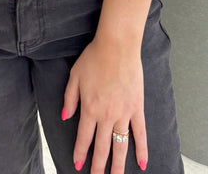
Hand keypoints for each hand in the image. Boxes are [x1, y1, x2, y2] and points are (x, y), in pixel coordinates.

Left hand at [62, 38, 146, 173]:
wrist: (117, 46)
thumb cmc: (94, 57)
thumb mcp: (74, 76)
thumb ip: (69, 98)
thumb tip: (65, 117)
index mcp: (89, 108)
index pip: (84, 138)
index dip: (80, 154)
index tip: (78, 166)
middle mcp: (106, 115)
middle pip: (101, 148)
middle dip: (98, 167)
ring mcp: (123, 113)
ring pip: (120, 145)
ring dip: (118, 165)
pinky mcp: (137, 108)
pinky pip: (140, 133)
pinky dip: (141, 149)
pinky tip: (142, 163)